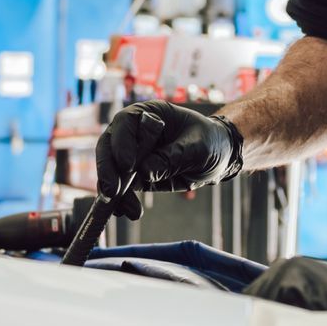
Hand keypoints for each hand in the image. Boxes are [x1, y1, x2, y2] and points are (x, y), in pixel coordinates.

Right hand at [95, 100, 242, 218]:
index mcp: (150, 113)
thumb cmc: (209, 142)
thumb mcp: (199, 147)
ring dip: (113, 190)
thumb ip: (173, 157)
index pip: (125, 121)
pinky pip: (121, 187)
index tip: (128, 165)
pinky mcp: (136, 175)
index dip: (122, 142)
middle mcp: (135, 131)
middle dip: (108, 170)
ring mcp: (133, 153)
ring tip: (125, 209)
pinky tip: (125, 212)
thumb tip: (144, 172)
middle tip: (113, 192)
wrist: (218, 157)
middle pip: (109, 145)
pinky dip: (120, 201)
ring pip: (111, 169)